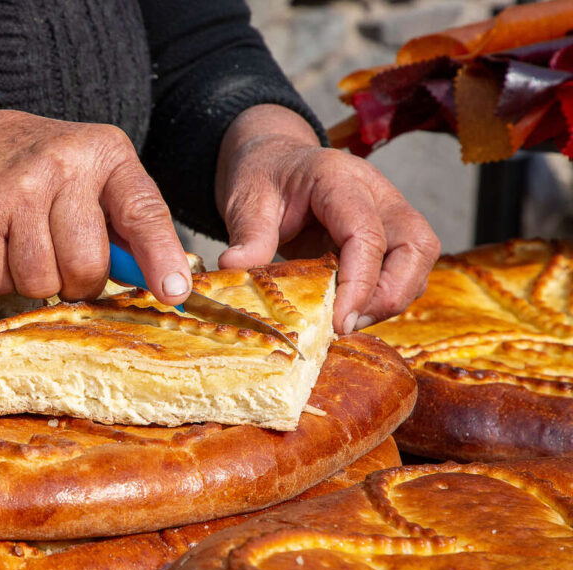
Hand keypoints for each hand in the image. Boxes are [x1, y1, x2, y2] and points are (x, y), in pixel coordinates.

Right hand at [0, 99, 190, 304]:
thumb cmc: (44, 172)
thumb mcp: (95, 177)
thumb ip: (129, 225)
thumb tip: (165, 285)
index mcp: (105, 154)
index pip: (143, 211)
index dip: (160, 256)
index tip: (174, 292)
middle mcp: (63, 164)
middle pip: (87, 265)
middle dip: (80, 281)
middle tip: (66, 260)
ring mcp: (16, 188)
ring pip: (41, 280)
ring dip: (38, 281)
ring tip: (29, 246)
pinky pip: (0, 282)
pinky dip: (1, 279)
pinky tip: (0, 245)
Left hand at [215, 105, 439, 333]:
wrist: (275, 162)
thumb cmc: (264, 177)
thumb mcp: (247, 201)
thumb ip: (248, 235)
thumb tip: (233, 268)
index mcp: (338, 179)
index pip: (366, 233)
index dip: (359, 282)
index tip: (338, 322)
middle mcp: (377, 192)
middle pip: (416, 245)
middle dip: (389, 294)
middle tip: (346, 324)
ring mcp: (389, 212)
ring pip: (419, 260)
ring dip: (390, 298)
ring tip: (345, 321)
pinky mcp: (389, 233)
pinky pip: (405, 269)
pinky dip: (384, 296)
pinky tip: (349, 311)